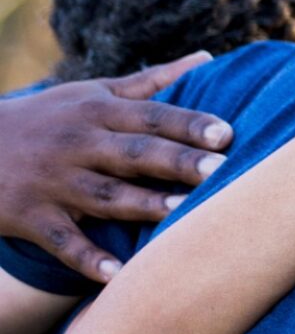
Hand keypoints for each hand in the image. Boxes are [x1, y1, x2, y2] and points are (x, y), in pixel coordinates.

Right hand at [0, 55, 230, 281]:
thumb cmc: (48, 117)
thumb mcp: (92, 94)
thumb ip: (151, 82)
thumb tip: (208, 58)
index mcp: (97, 113)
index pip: (151, 117)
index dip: (187, 124)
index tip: (227, 133)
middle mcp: (77, 144)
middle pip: (134, 154)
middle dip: (176, 162)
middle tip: (221, 170)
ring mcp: (53, 181)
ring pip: (103, 195)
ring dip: (142, 205)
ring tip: (182, 213)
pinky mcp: (30, 215)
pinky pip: (62, 240)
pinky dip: (86, 258)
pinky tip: (116, 275)